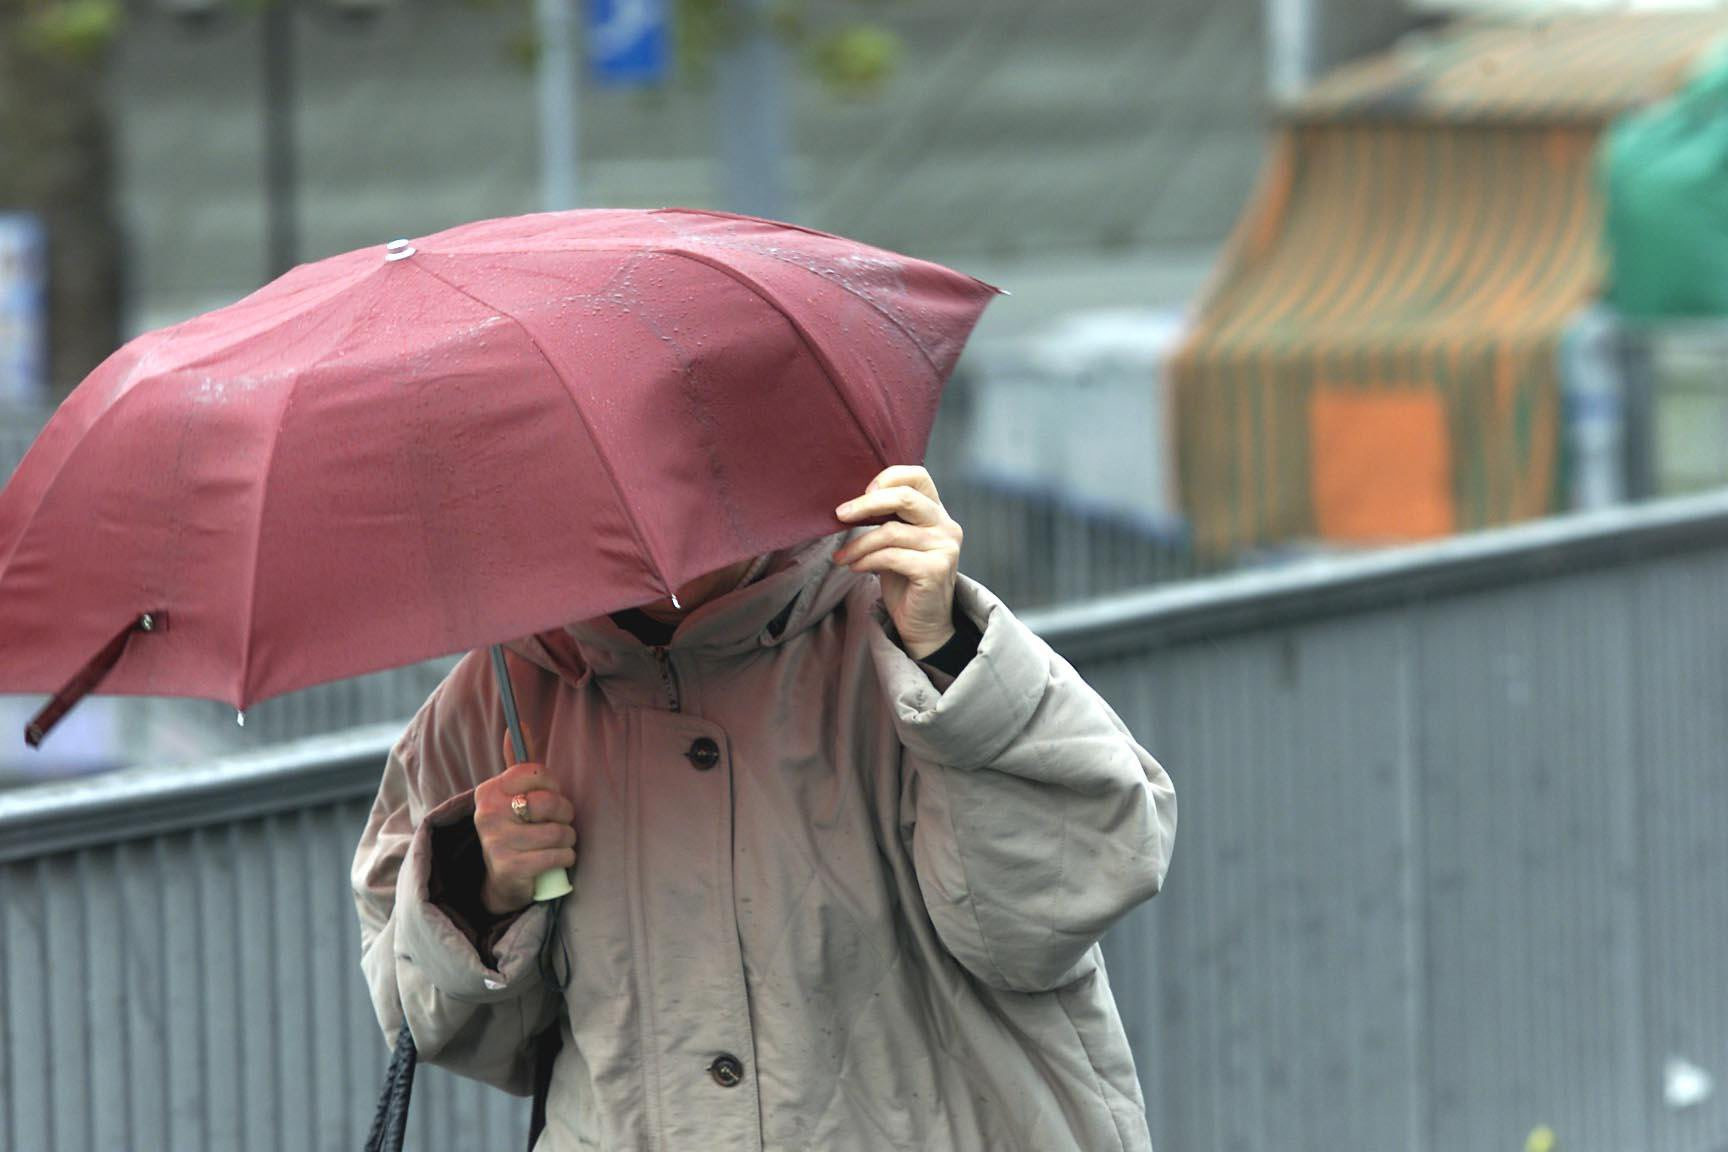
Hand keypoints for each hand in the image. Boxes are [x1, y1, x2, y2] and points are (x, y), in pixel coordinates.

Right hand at [473, 732, 577, 915]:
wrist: (502, 880)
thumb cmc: (517, 828)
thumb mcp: (514, 795)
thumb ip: (519, 762)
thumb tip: (518, 723)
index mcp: (489, 791)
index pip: (536, 773)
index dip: (553, 785)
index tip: (550, 795)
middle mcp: (488, 814)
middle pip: (549, 802)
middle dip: (565, 813)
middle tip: (561, 821)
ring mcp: (496, 842)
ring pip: (557, 832)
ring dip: (568, 839)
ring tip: (560, 842)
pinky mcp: (510, 868)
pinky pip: (557, 856)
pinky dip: (566, 858)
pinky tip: (558, 858)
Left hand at [833, 464, 963, 659]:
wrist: (924, 623)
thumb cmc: (906, 581)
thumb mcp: (897, 543)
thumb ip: (887, 520)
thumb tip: (849, 504)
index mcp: (937, 513)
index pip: (918, 476)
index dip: (889, 477)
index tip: (863, 492)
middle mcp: (946, 526)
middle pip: (905, 497)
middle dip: (866, 504)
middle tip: (839, 514)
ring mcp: (944, 547)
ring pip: (890, 532)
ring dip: (858, 544)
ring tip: (841, 556)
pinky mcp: (935, 569)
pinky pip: (890, 556)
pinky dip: (866, 560)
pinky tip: (855, 567)